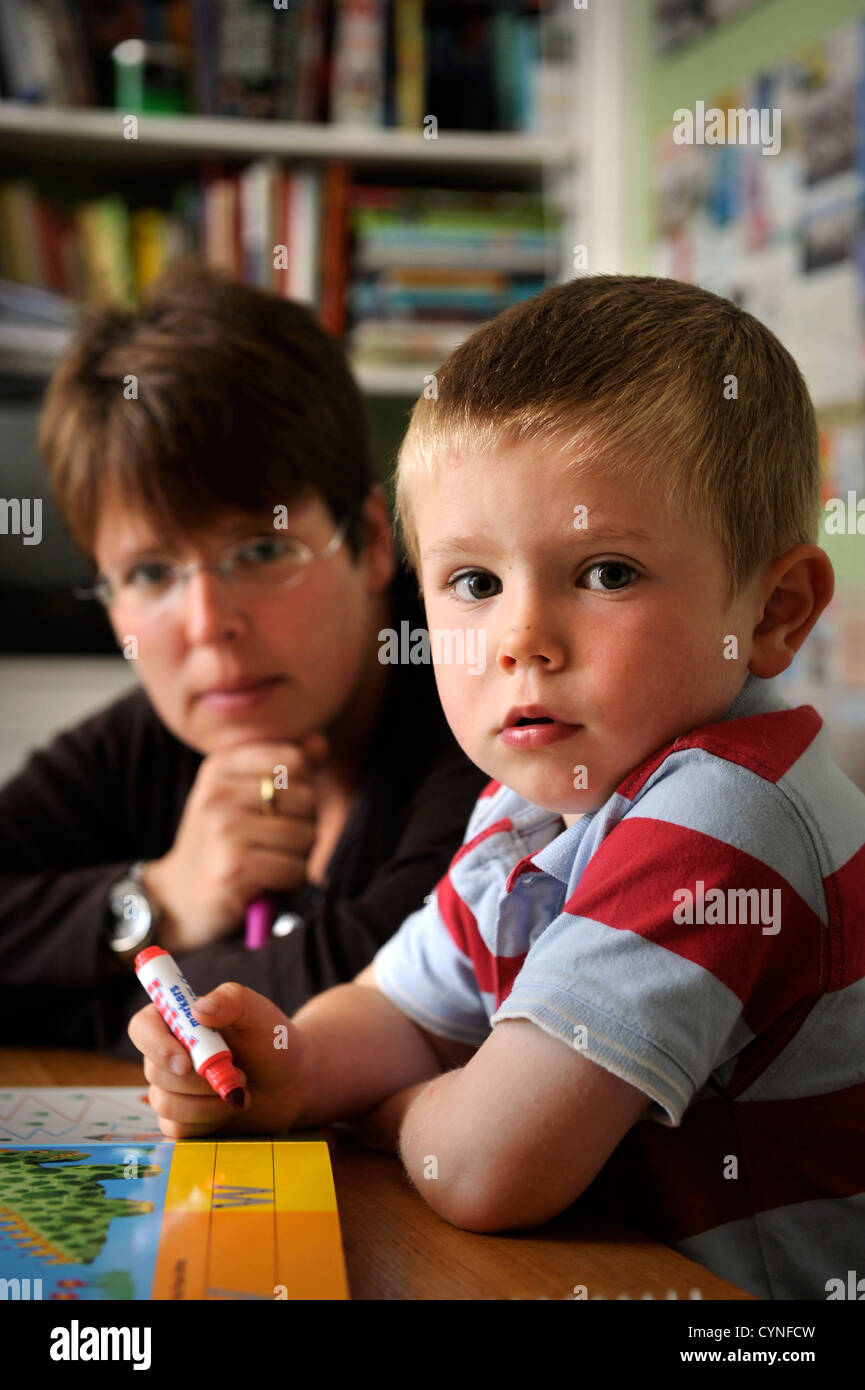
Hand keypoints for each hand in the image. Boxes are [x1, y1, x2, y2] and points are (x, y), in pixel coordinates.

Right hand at [128, 981, 313, 1138]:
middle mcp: (168, 1053)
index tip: (186, 1061)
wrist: (291, 1084)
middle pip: (154, 1071)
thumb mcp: (259, 1013)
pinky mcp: (180, 1119)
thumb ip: (232, 1000)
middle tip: (240, 1073)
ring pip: (165, 1104)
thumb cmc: (272, 1042)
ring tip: (241, 1090)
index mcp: (178, 1020)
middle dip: (199, 1080)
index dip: (155, 1045)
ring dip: (208, 1102)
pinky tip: (230, 1108)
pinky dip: (208, 1122)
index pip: (142, 1027)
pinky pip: (176, 1129)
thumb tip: (198, 1009)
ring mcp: (171, 1089)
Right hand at [142, 733, 327, 950]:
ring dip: (298, 856)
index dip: (302, 787)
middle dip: (304, 824)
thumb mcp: (243, 795)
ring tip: (269, 860)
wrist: (179, 898)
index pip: (295, 760)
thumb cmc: (222, 841)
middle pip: (306, 797)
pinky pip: (295, 868)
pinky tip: (265, 882)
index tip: (277, 808)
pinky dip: (289, 880)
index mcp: (220, 766)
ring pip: (305, 834)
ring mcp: (224, 830)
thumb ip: (284, 767)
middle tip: (274, 842)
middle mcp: (217, 793)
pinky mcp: (234, 868)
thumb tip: (320, 742)